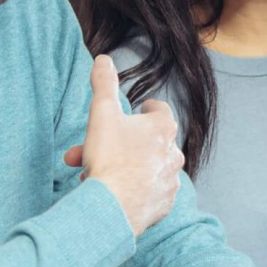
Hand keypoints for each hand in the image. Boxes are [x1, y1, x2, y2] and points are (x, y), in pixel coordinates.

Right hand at [63, 54, 183, 236]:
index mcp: (163, 128)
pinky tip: (112, 192)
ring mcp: (171, 181)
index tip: (137, 111)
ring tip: (96, 172)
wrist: (114, 206)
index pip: (160, 111)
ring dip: (123, 167)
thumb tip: (103, 60)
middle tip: (93, 150)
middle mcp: (174, 154)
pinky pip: (149, 192)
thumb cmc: (110, 158)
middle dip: (118, 144)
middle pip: (146, 142)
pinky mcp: (163, 205)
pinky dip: (133, 189)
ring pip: (146, 168)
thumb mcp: (102, 113)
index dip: (146, 109)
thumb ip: (103, 84)